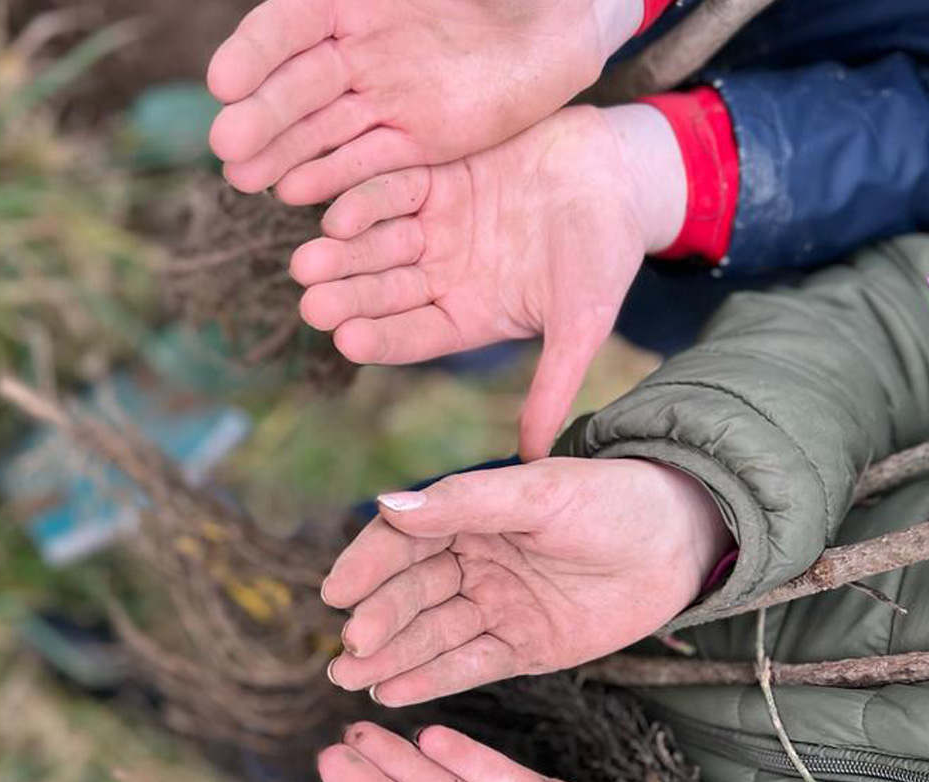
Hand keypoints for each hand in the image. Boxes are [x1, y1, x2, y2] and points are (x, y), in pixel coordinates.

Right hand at [208, 0, 643, 202]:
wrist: (557, 24)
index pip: (290, 23)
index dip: (256, 52)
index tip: (222, 82)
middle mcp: (359, 48)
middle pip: (299, 85)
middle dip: (263, 116)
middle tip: (227, 147)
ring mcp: (386, 97)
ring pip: (324, 129)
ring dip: (283, 155)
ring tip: (245, 180)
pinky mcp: (417, 140)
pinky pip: (369, 160)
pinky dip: (334, 177)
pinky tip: (297, 194)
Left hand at [291, 105, 685, 458]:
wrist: (620, 174)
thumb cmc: (607, 254)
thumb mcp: (582, 326)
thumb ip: (553, 386)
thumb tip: (535, 460)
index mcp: (471, 317)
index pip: (417, 334)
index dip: (384, 337)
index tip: (348, 340)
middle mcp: (446, 276)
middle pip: (387, 291)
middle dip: (350, 297)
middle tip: (311, 303)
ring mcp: (437, 227)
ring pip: (378, 242)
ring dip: (343, 252)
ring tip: (307, 261)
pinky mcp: (436, 178)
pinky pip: (392, 189)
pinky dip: (364, 200)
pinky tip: (337, 213)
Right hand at [321, 457, 732, 704]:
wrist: (680, 542)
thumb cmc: (612, 501)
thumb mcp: (540, 494)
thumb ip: (466, 502)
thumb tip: (386, 504)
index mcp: (471, 517)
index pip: (404, 542)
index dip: (369, 566)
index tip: (335, 591)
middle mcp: (476, 563)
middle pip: (414, 594)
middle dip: (379, 620)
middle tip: (349, 646)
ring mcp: (498, 608)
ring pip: (435, 635)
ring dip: (393, 655)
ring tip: (350, 678)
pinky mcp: (525, 648)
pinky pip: (472, 665)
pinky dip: (433, 679)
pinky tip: (395, 692)